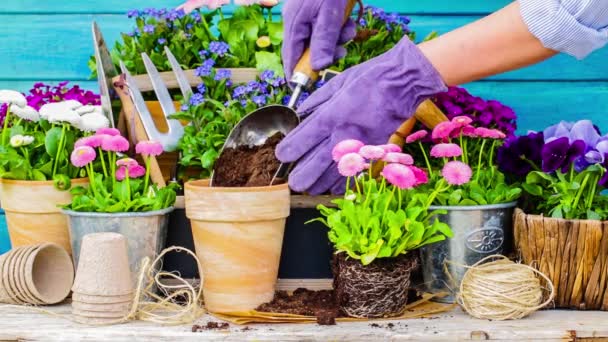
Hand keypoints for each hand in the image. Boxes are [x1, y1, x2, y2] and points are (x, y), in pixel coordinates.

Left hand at [276, 38, 446, 194]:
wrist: (401, 85)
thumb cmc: (368, 79)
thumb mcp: (335, 84)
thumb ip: (315, 102)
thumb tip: (300, 114)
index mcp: (331, 115)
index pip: (302, 139)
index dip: (288, 151)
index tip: (282, 156)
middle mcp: (343, 134)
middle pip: (315, 165)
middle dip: (301, 177)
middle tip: (294, 182)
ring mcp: (358, 146)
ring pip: (333, 175)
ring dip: (318, 183)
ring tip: (309, 186)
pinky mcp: (373, 152)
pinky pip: (354, 174)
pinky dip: (341, 183)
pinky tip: (332, 185)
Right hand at [282, 0, 356, 79]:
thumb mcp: (328, 15)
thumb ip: (323, 41)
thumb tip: (319, 68)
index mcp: (294, 25)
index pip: (290, 58)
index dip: (297, 75)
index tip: (304, 90)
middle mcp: (296, 22)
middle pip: (307, 51)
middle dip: (326, 54)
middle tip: (342, 51)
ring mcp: (305, 17)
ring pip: (319, 40)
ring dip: (336, 41)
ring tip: (349, 31)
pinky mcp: (316, 12)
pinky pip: (325, 29)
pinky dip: (338, 29)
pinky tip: (348, 22)